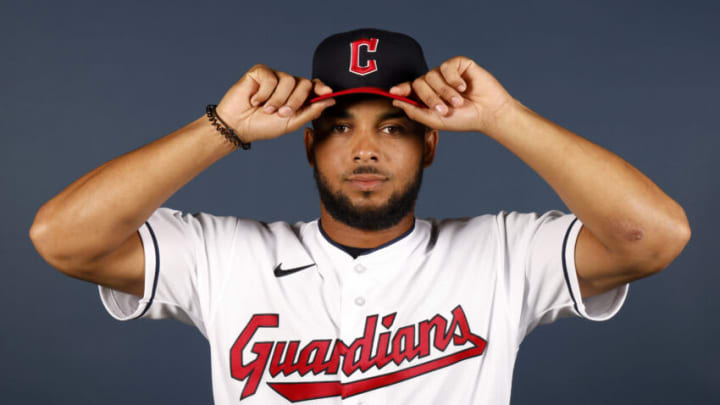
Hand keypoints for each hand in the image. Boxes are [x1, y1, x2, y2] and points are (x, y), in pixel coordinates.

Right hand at [215, 64, 335, 142]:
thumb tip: (331, 100)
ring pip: (288, 80)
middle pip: (304, 83)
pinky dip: (264, 93)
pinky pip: (270, 77)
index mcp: (297, 96)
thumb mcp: (291, 123)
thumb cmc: (263, 126)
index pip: (313, 86)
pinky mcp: (260, 72)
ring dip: (277, 99)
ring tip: (265, 109)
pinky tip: (254, 100)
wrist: (238, 126)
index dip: (321, 87)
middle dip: (295, 101)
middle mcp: (287, 85)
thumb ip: (311, 111)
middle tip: (281, 113)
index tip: (327, 92)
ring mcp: (274, 77)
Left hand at [389, 56, 516, 133]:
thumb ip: (415, 111)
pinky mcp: (459, 64)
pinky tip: (463, 87)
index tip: (393, 92)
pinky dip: (453, 79)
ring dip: (444, 91)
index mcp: (428, 96)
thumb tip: (395, 101)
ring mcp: (447, 73)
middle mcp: (435, 82)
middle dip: (430, 97)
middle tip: (444, 109)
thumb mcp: (436, 120)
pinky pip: (447, 66)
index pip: (410, 88)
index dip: (401, 89)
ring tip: (458, 102)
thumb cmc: (463, 119)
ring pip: (432, 75)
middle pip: (419, 82)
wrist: (488, 113)